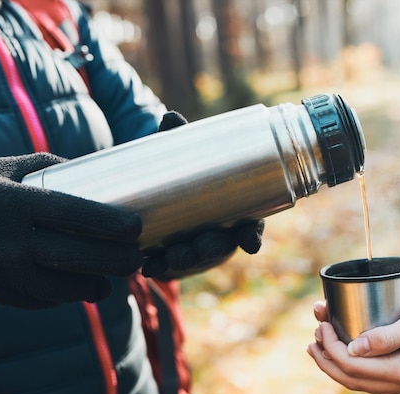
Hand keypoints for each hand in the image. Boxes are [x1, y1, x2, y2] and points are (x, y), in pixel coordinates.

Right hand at [0, 153, 142, 308]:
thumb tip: (90, 172)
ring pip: (63, 287)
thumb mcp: (5, 169)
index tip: (137, 228)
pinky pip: (40, 299)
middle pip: (78, 256)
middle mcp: (11, 240)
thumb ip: (48, 168)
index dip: (112, 224)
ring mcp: (3, 271)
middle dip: (116, 261)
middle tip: (136, 260)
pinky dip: (62, 297)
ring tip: (110, 282)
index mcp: (17, 203)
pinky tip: (77, 290)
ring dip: (94, 287)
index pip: (76, 214)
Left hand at [140, 111, 265, 279]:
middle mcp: (220, 234)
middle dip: (210, 249)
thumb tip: (170, 117)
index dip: (252, 236)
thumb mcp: (185, 157)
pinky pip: (171, 268)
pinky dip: (160, 269)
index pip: (250, 227)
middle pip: (222, 247)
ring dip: (184, 261)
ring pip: (196, 259)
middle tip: (196, 247)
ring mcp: (198, 250)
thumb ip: (180, 141)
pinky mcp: (176, 259)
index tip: (250, 244)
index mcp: (235, 212)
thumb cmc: (186, 173)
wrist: (163, 193)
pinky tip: (148, 268)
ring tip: (168, 257)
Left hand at [308, 298, 399, 393]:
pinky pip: (371, 379)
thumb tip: (352, 348)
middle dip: (327, 359)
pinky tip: (347, 354)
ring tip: (320, 347)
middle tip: (313, 338)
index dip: (331, 347)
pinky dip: (352, 367)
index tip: (322, 325)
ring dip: (336, 365)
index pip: (353, 366)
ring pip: (360, 382)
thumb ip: (387, 337)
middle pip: (352, 379)